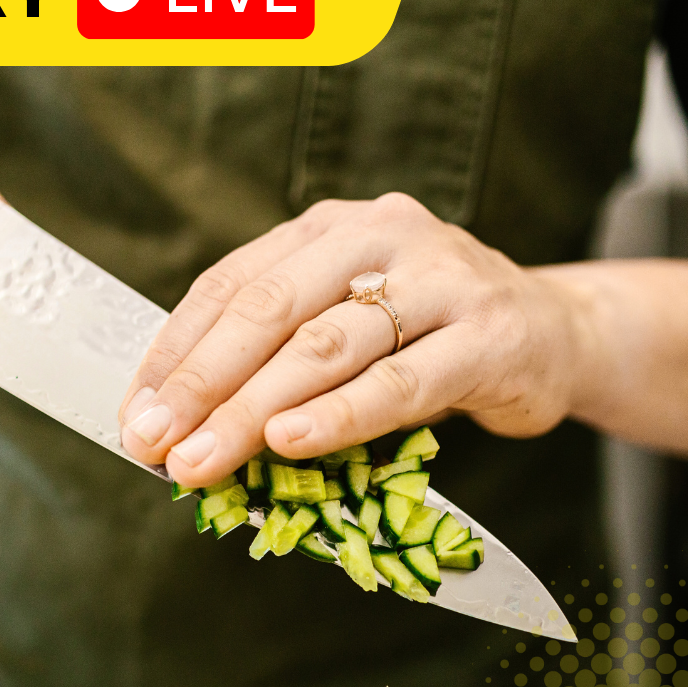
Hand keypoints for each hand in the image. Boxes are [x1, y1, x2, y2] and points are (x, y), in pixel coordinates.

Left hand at [119, 193, 582, 486]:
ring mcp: (439, 279)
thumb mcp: (348, 323)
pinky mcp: (488, 335)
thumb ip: (280, 354)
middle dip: (202, 383)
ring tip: (203, 458)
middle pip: (270, 310)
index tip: (135, 412)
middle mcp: (380, 234)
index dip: (176, 351)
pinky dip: (340, 415)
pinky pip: (400, 381)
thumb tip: (185, 420)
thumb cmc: (428, 336)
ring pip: (326, 346)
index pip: (232, 284)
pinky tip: (291, 444)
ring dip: (253, 409)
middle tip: (155, 442)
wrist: (552, 332)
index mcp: (329, 228)